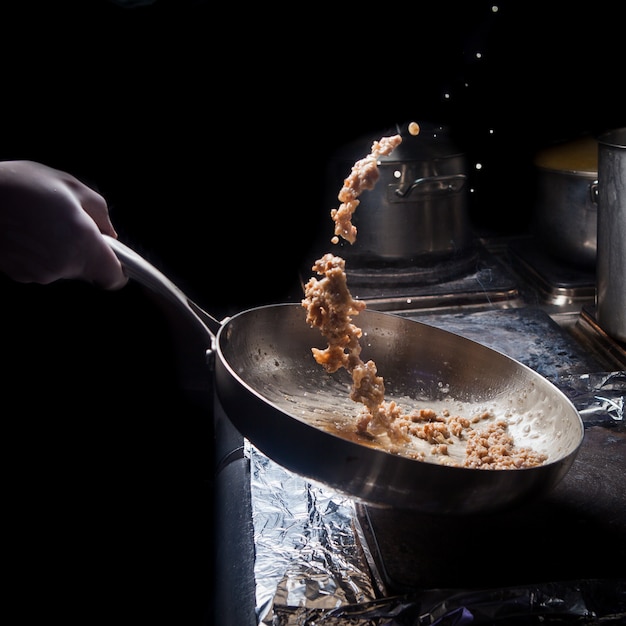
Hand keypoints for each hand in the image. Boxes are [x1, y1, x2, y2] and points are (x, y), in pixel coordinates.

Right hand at [0, 160, 127, 288]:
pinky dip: (37, 253)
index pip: (113, 278)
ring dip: (57, 249)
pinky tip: (25, 230)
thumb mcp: (71, 187)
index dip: (117, 268)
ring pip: (61, 267)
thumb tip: (108, 234)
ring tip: (40, 221)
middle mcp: (61, 267)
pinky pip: (38, 266)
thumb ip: (100, 214)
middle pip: (85, 269)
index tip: (114, 257)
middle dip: (83, 249)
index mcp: (82, 246)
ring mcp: (36, 274)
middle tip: (67, 222)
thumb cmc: (21, 185)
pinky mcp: (16, 274)